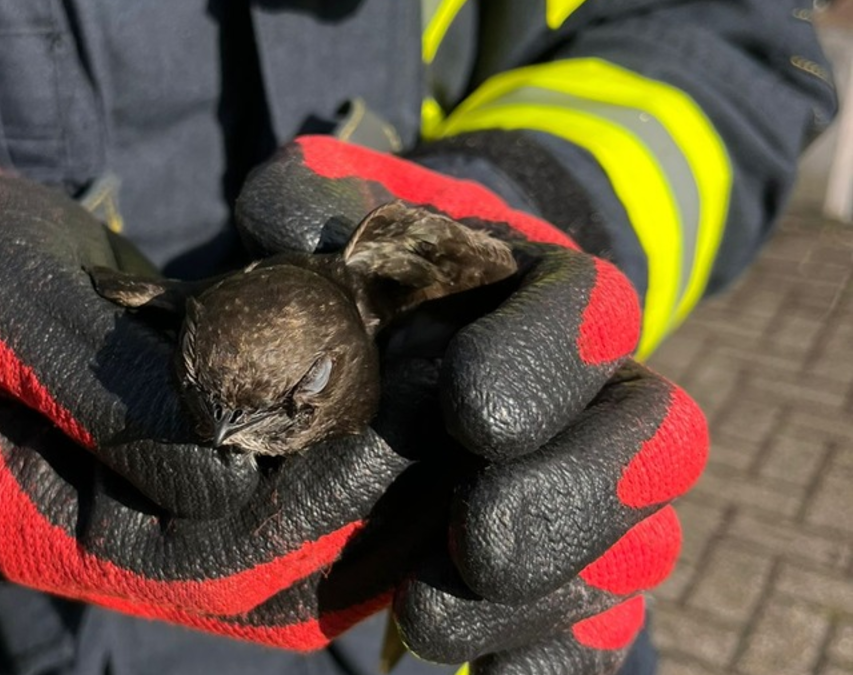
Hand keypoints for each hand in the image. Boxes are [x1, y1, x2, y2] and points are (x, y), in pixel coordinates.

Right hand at [0, 161, 427, 645]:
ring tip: (449, 434)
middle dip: (369, 515)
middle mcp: (109, 549)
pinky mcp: (179, 482)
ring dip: (376, 512)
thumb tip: (230, 466)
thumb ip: (101, 386)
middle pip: (268, 585)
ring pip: (289, 568)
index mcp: (49, 526)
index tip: (397, 424)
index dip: (315, 506)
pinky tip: (407, 431)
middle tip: (450, 431)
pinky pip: (282, 517)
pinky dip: (349, 487)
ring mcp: (146, 523)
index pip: (208, 560)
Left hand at [235, 136, 708, 672]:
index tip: (469, 405)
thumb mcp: (340, 215)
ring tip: (423, 614)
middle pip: (650, 445)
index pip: (593, 314)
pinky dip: (545, 661)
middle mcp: (598, 397)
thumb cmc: (377, 274)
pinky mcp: (568, 569)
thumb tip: (282, 226)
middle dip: (569, 498)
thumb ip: (313, 203)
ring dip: (538, 597)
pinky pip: (591, 629)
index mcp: (553, 298)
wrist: (412, 337)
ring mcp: (594, 489)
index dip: (548, 359)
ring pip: (628, 552)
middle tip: (475, 536)